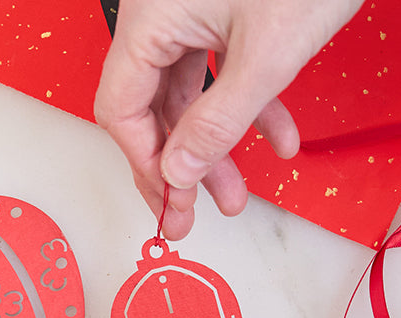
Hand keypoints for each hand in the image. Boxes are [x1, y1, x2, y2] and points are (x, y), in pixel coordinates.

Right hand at [94, 0, 361, 237]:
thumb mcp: (268, 54)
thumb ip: (217, 122)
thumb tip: (177, 173)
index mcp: (152, 19)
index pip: (122, 110)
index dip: (147, 163)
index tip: (173, 201)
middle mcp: (162, 15)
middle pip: (153, 109)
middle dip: (181, 166)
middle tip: (193, 215)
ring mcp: (193, 11)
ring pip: (189, 97)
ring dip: (215, 148)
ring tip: (239, 195)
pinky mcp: (223, 11)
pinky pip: (221, 71)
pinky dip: (246, 109)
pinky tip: (278, 139)